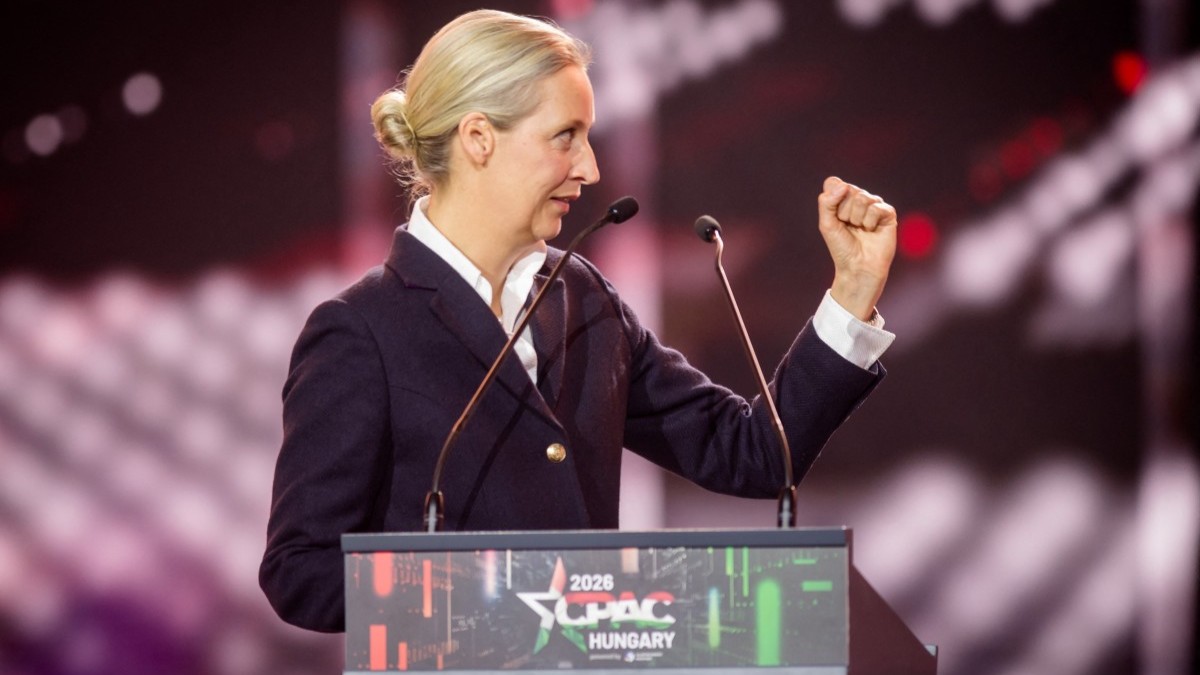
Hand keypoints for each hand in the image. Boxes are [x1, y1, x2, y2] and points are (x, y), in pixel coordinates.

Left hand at [816, 176, 897, 321]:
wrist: (858, 267)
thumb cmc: (841, 247)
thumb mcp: (826, 224)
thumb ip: (827, 202)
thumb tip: (844, 185)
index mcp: (842, 199)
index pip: (834, 183)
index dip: (832, 199)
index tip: (834, 217)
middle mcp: (859, 199)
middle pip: (848, 189)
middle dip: (844, 212)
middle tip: (849, 226)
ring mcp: (874, 205)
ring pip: (862, 197)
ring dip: (857, 218)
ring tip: (860, 230)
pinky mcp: (888, 213)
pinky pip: (876, 208)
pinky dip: (869, 222)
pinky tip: (871, 231)